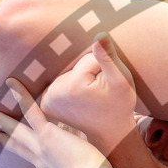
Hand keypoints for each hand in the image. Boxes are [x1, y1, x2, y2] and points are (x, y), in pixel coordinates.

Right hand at [0, 78, 109, 167]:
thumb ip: (83, 161)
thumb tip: (90, 151)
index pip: (32, 158)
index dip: (21, 152)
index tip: (12, 150)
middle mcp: (40, 160)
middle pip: (16, 145)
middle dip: (0, 138)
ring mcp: (41, 146)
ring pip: (16, 128)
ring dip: (1, 118)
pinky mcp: (47, 134)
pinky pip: (30, 110)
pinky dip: (21, 96)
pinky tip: (12, 83)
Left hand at [42, 34, 139, 149]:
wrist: (111, 134)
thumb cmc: (120, 107)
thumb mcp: (121, 81)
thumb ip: (109, 57)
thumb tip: (99, 34)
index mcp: (71, 86)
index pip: (86, 60)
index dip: (101, 69)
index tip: (106, 89)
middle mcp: (53, 94)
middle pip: (72, 66)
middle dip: (86, 74)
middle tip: (97, 95)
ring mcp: (47, 100)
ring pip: (65, 73)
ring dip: (78, 80)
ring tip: (89, 99)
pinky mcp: (46, 104)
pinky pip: (57, 83)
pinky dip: (67, 87)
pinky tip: (77, 100)